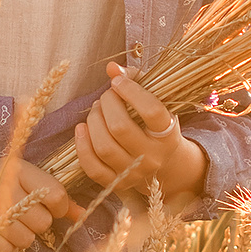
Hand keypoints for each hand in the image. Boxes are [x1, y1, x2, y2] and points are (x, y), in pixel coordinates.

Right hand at [0, 156, 84, 251]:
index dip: (58, 207)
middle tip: (17, 217)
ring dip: (18, 238)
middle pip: (42, 221)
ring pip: (25, 240)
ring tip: (3, 226)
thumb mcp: (16, 178)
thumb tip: (81, 214)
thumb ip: (50, 195)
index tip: (49, 209)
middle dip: (34, 225)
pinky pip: (4, 251)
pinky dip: (2, 249)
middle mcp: (0, 186)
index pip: (55, 193)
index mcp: (15, 168)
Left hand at [75, 63, 207, 200]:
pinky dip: (82, 146)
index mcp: (168, 134)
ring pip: (104, 147)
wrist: (161, 163)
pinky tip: (82, 129)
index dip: (131, 92)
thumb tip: (112, 68)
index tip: (117, 82)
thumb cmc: (153, 124)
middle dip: (107, 105)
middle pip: (121, 128)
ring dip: (94, 122)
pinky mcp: (117, 183)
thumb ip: (135, 80)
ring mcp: (134, 173)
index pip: (152, 111)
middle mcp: (153, 157)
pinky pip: (93, 167)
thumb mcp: (154, 101)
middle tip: (106, 96)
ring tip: (96, 110)